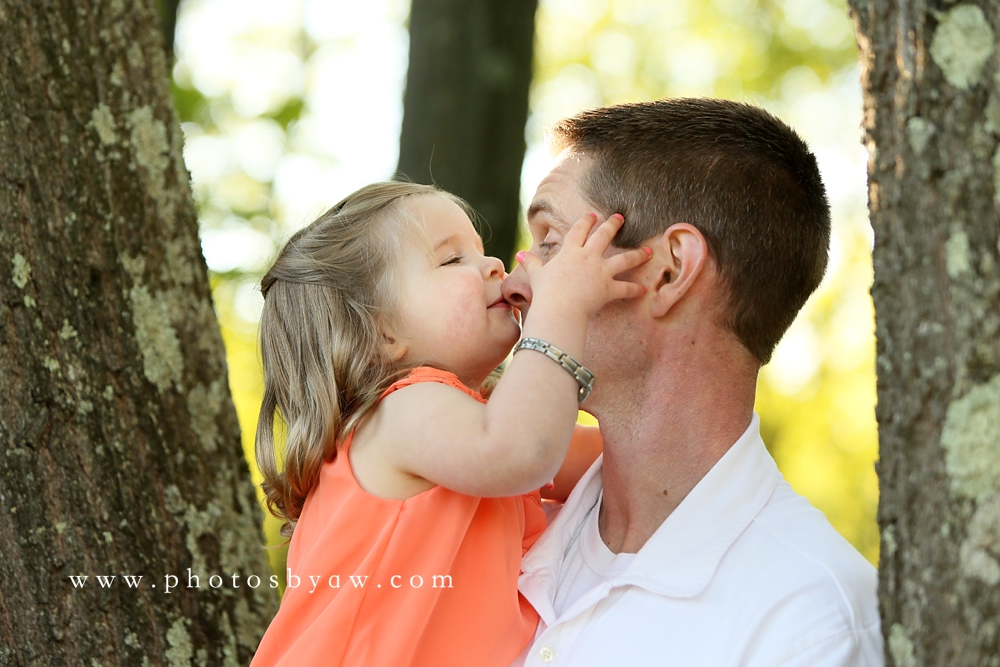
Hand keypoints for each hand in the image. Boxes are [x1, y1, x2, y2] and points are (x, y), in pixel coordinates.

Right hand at [515, 213, 650, 318]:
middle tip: (620, 217)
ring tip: (648, 251)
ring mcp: (601, 272)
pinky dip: (636, 290)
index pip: (579, 231)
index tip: (593, 214)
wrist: (559, 308)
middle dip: (613, 225)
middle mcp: (588, 258)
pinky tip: (645, 289)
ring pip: (624, 259)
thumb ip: (531, 263)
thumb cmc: (546, 293)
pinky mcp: (609, 289)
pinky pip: (626, 288)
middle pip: (604, 236)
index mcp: (570, 252)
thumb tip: (519, 254)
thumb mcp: (536, 275)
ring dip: (637, 255)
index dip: (586, 221)